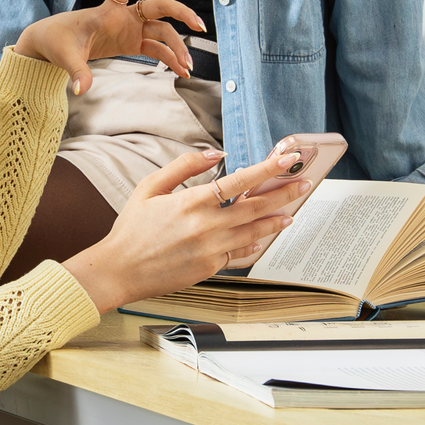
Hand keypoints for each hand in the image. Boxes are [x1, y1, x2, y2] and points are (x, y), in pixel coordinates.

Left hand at [9, 0, 201, 92]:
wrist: (52, 47)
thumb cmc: (57, 41)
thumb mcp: (65, 55)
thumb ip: (77, 71)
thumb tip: (81, 88)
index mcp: (108, 9)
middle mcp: (125, 15)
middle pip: (160, 7)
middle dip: (182, 13)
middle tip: (199, 26)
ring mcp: (131, 29)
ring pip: (163, 33)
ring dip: (178, 48)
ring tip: (188, 68)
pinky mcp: (132, 43)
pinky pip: (157, 50)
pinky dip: (170, 60)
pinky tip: (181, 72)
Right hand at [63, 149, 308, 315]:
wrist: (119, 270)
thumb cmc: (132, 228)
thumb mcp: (150, 187)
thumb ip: (184, 166)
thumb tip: (215, 153)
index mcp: (191, 202)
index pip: (240, 181)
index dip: (268, 169)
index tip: (287, 160)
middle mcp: (206, 226)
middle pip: (256, 207)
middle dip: (284, 193)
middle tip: (304, 184)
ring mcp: (211, 249)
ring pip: (254, 231)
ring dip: (276, 220)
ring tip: (291, 212)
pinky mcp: (210, 267)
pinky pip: (240, 253)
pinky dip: (254, 243)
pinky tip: (263, 236)